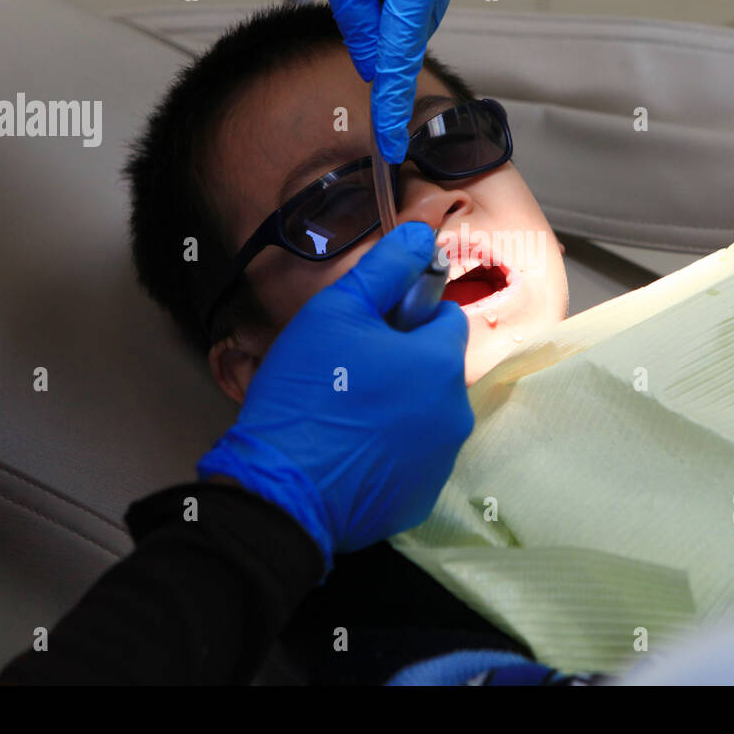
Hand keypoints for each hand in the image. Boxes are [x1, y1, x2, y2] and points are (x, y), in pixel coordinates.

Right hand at [198, 222, 473, 566]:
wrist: (279, 490)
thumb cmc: (306, 394)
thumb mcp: (336, 312)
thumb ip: (386, 268)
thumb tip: (420, 236)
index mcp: (440, 364)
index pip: (447, 320)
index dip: (408, 316)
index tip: (370, 330)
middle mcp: (454, 414)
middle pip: (437, 370)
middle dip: (403, 364)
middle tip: (348, 370)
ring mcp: (440, 460)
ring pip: (426, 414)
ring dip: (397, 407)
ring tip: (343, 412)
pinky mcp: (419, 496)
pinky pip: (412, 458)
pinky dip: (389, 450)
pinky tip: (348, 449)